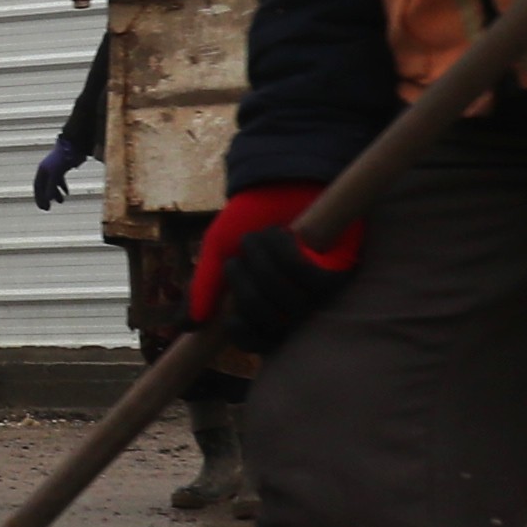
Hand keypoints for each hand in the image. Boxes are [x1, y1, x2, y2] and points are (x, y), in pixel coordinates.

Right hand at [31, 132, 92, 210]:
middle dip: (46, 198)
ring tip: (61, 201)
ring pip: (53, 184)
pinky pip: (60, 179)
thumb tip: (48, 200)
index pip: (37, 187)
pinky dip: (63, 187)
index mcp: (42, 170)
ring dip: (56, 193)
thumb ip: (51, 187)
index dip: (39, 198)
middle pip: (44, 186)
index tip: (42, 207)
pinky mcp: (63, 167)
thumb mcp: (56, 174)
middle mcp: (47, 169)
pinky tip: (67, 193)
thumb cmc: (62, 159)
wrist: (73, 145)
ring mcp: (55, 168)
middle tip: (48, 208)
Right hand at [188, 182, 362, 355]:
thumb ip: (203, 288)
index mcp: (270, 312)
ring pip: (285, 298)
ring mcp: (321, 294)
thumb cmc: (249, 220)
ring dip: (264, 259)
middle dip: (244, 280)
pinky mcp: (340, 272)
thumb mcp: (218, 252)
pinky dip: (285, 251)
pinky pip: (305, 275)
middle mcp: (298, 310)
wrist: (278, 182)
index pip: (259, 344)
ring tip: (264, 236)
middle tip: (243, 254)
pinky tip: (287, 234)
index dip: (243, 334)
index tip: (230, 318)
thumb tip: (187, 327)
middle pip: (266, 318)